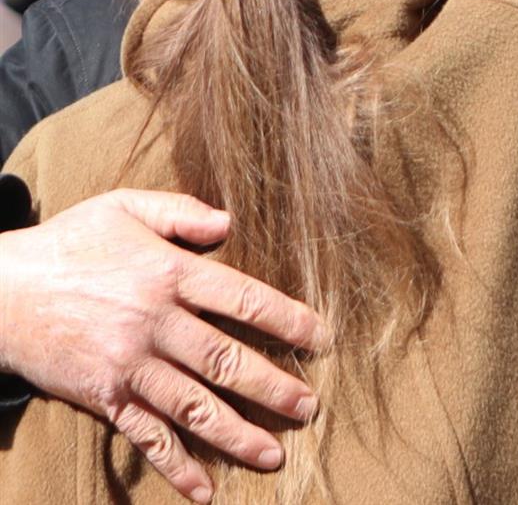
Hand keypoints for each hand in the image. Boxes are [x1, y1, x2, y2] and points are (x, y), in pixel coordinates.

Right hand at [0, 189, 326, 502]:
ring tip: (275, 454)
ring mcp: (129, 364)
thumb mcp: (125, 206)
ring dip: (237, 433)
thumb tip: (230, 222)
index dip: (287, 318)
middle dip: (273, 386)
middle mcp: (155, 322)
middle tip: (310, 406)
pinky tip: (202, 490)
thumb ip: (181, 210)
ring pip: (193, 405)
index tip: (321, 337)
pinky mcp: (104, 396)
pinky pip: (145, 435)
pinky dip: (175, 465)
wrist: (0, 292)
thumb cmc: (71, 242)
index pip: (242, 297)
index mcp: (169, 272)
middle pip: (226, 359)